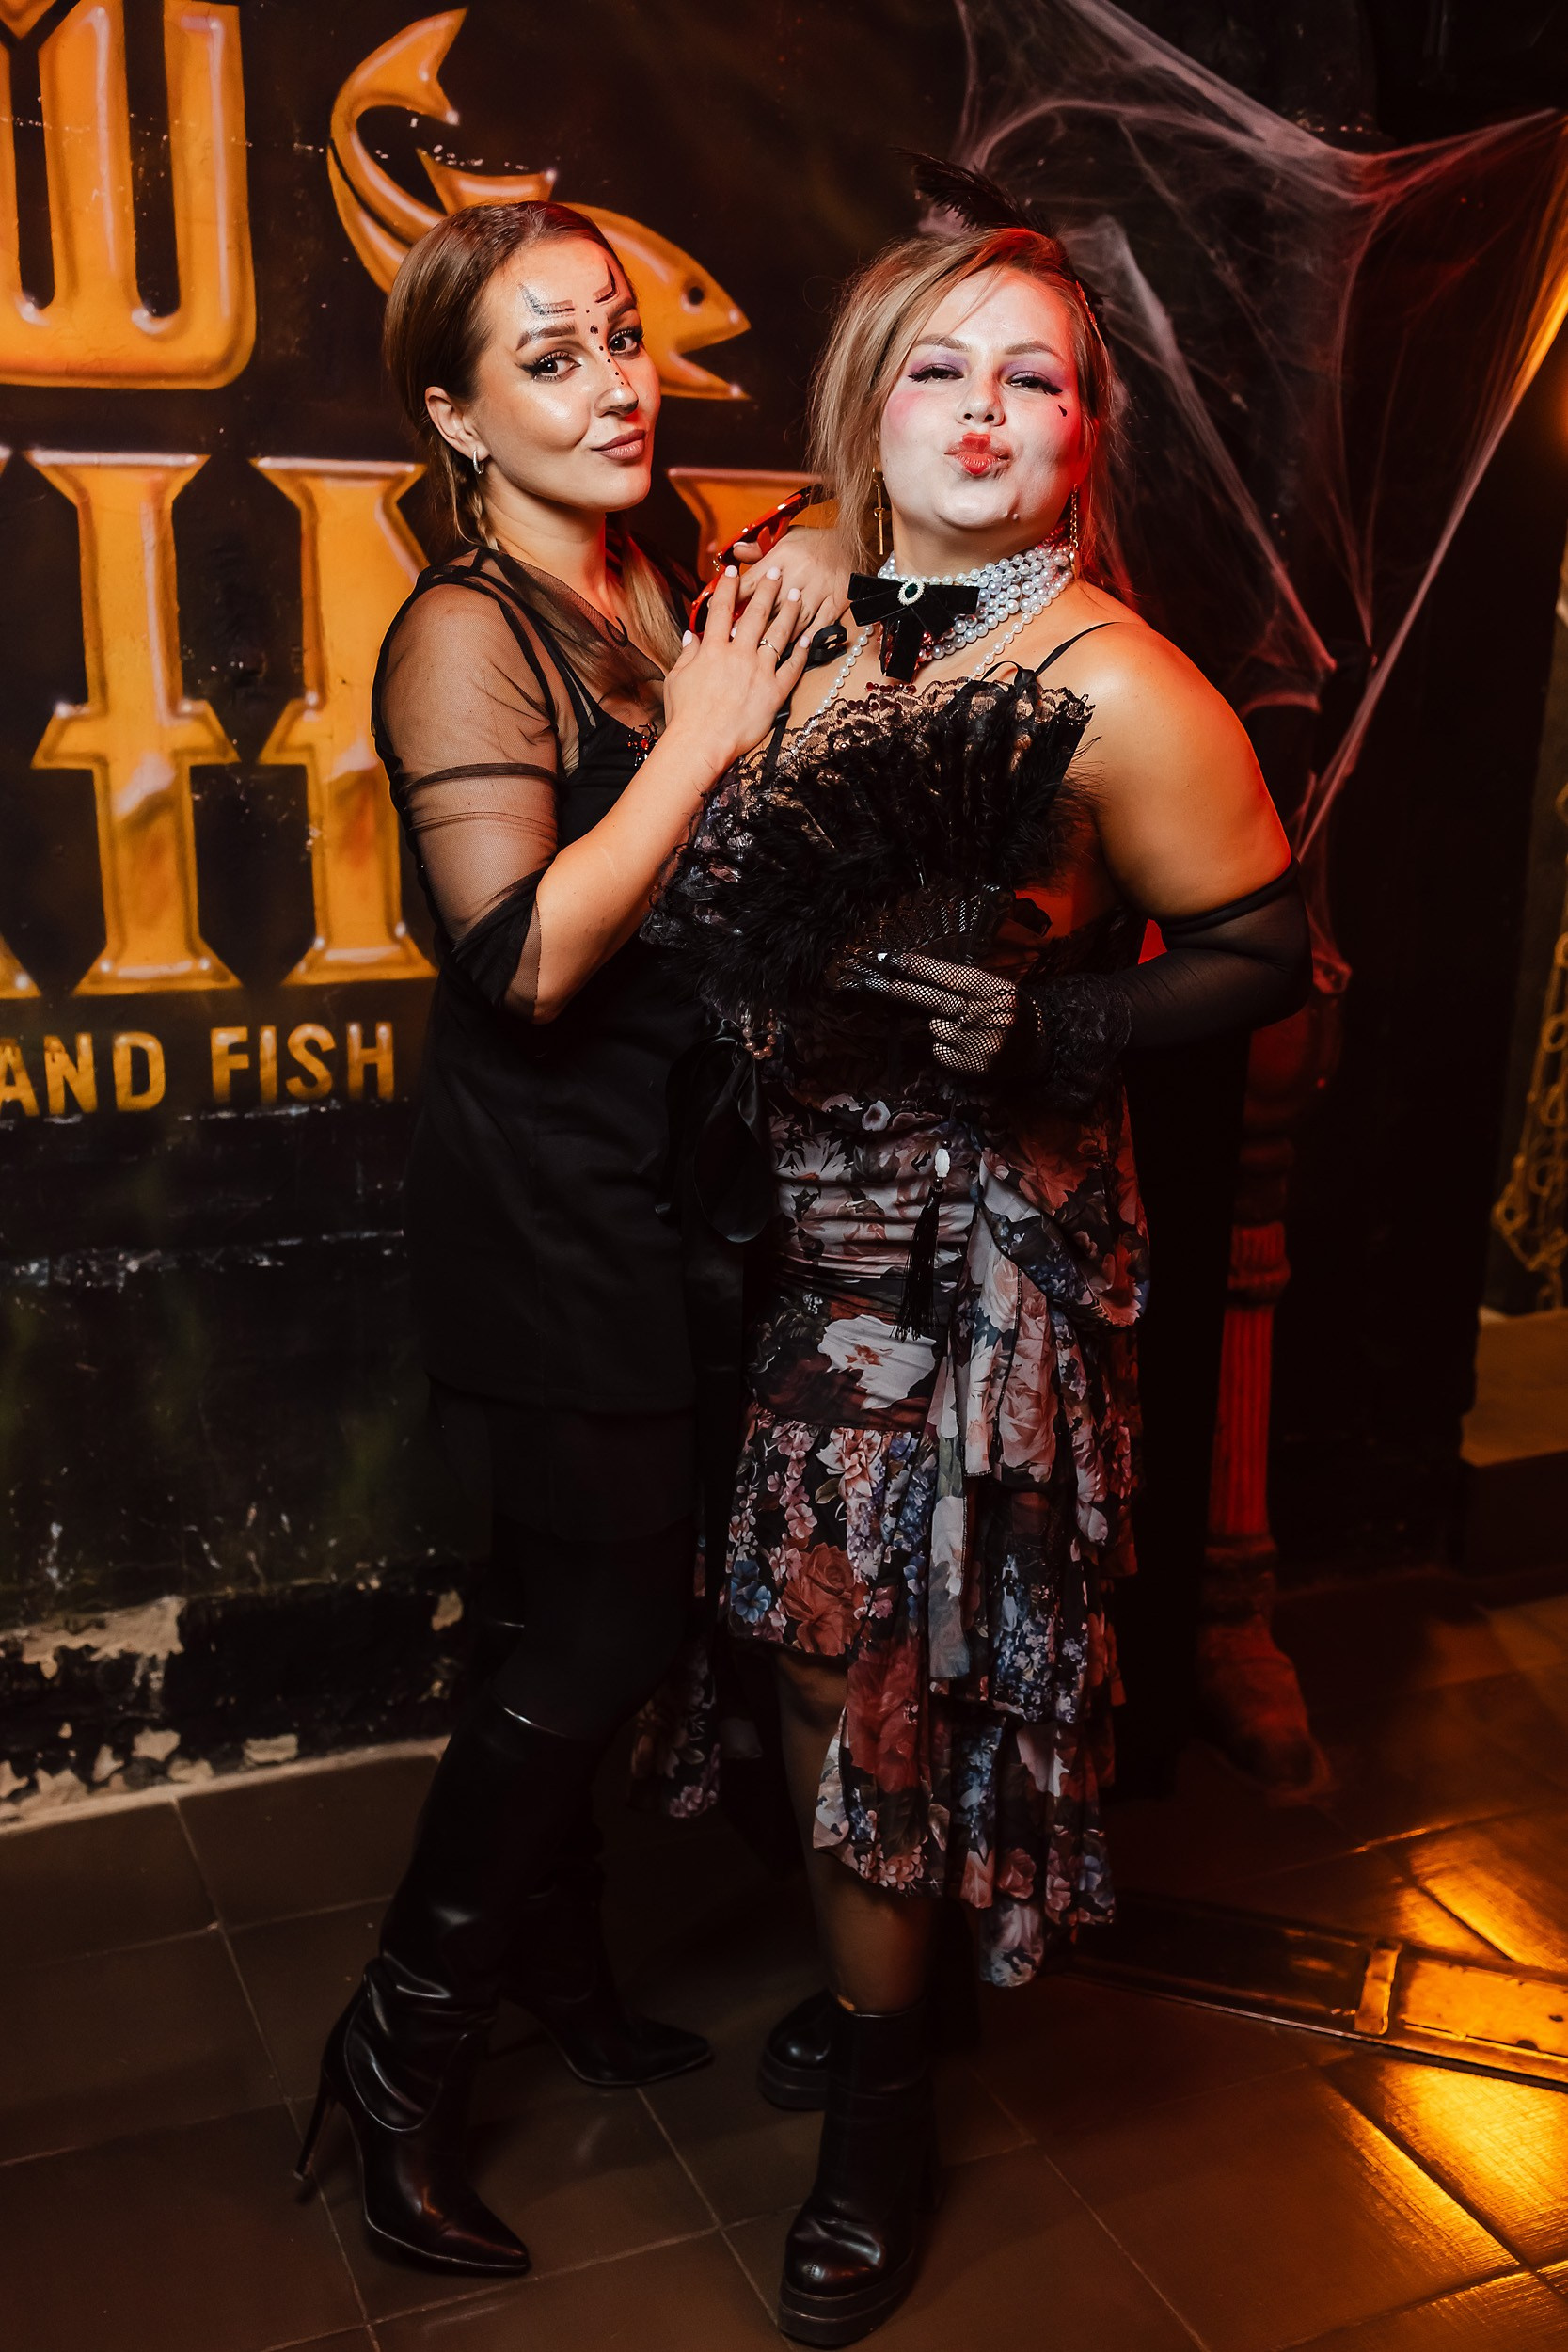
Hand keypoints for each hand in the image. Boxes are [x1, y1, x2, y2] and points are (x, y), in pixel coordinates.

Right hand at [663, 566, 811, 775]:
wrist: (701, 743)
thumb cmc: (685, 715)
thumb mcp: (677, 679)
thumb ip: (686, 654)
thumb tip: (690, 636)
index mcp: (712, 649)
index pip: (721, 609)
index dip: (727, 587)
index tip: (733, 571)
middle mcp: (738, 654)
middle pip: (755, 614)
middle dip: (766, 588)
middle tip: (776, 571)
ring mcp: (759, 672)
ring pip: (778, 634)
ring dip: (789, 611)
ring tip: (797, 594)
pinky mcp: (775, 692)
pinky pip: (792, 667)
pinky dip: (802, 651)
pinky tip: (809, 636)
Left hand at [736, 525, 850, 642]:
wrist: (854, 541)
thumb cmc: (814, 542)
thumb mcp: (786, 537)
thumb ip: (760, 549)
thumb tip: (736, 553)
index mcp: (783, 555)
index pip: (752, 580)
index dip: (733, 599)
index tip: (720, 613)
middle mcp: (800, 571)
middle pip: (770, 604)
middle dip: (750, 624)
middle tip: (732, 641)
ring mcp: (820, 588)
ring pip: (793, 618)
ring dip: (775, 635)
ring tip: (758, 651)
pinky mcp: (836, 601)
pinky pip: (819, 624)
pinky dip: (807, 637)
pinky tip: (796, 647)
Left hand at [840, 949, 1028, 1074]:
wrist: (1041, 1048)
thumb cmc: (1011, 1011)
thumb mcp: (995, 988)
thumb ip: (963, 984)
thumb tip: (916, 976)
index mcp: (990, 988)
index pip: (946, 975)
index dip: (915, 967)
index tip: (889, 961)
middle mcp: (983, 1014)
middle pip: (930, 1000)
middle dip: (898, 990)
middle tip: (871, 983)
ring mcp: (976, 1042)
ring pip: (934, 1027)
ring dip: (940, 1026)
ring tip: (967, 1028)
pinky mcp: (971, 1066)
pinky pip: (939, 1050)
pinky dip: (946, 1048)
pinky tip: (966, 1046)